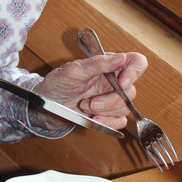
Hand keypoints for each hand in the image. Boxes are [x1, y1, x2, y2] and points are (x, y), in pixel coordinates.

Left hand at [33, 52, 147, 130]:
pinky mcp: (107, 115)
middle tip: (91, 103)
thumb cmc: (57, 83)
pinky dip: (108, 123)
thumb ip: (97, 64)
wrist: (45, 106)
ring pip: (125, 108)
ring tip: (84, 107)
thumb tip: (121, 58)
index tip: (121, 83)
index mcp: (108, 65)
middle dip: (111, 100)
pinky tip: (93, 119)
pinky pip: (120, 122)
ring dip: (105, 112)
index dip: (135, 71)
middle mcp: (113, 81)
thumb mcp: (73, 71)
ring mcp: (111, 98)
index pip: (136, 62)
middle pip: (130, 91)